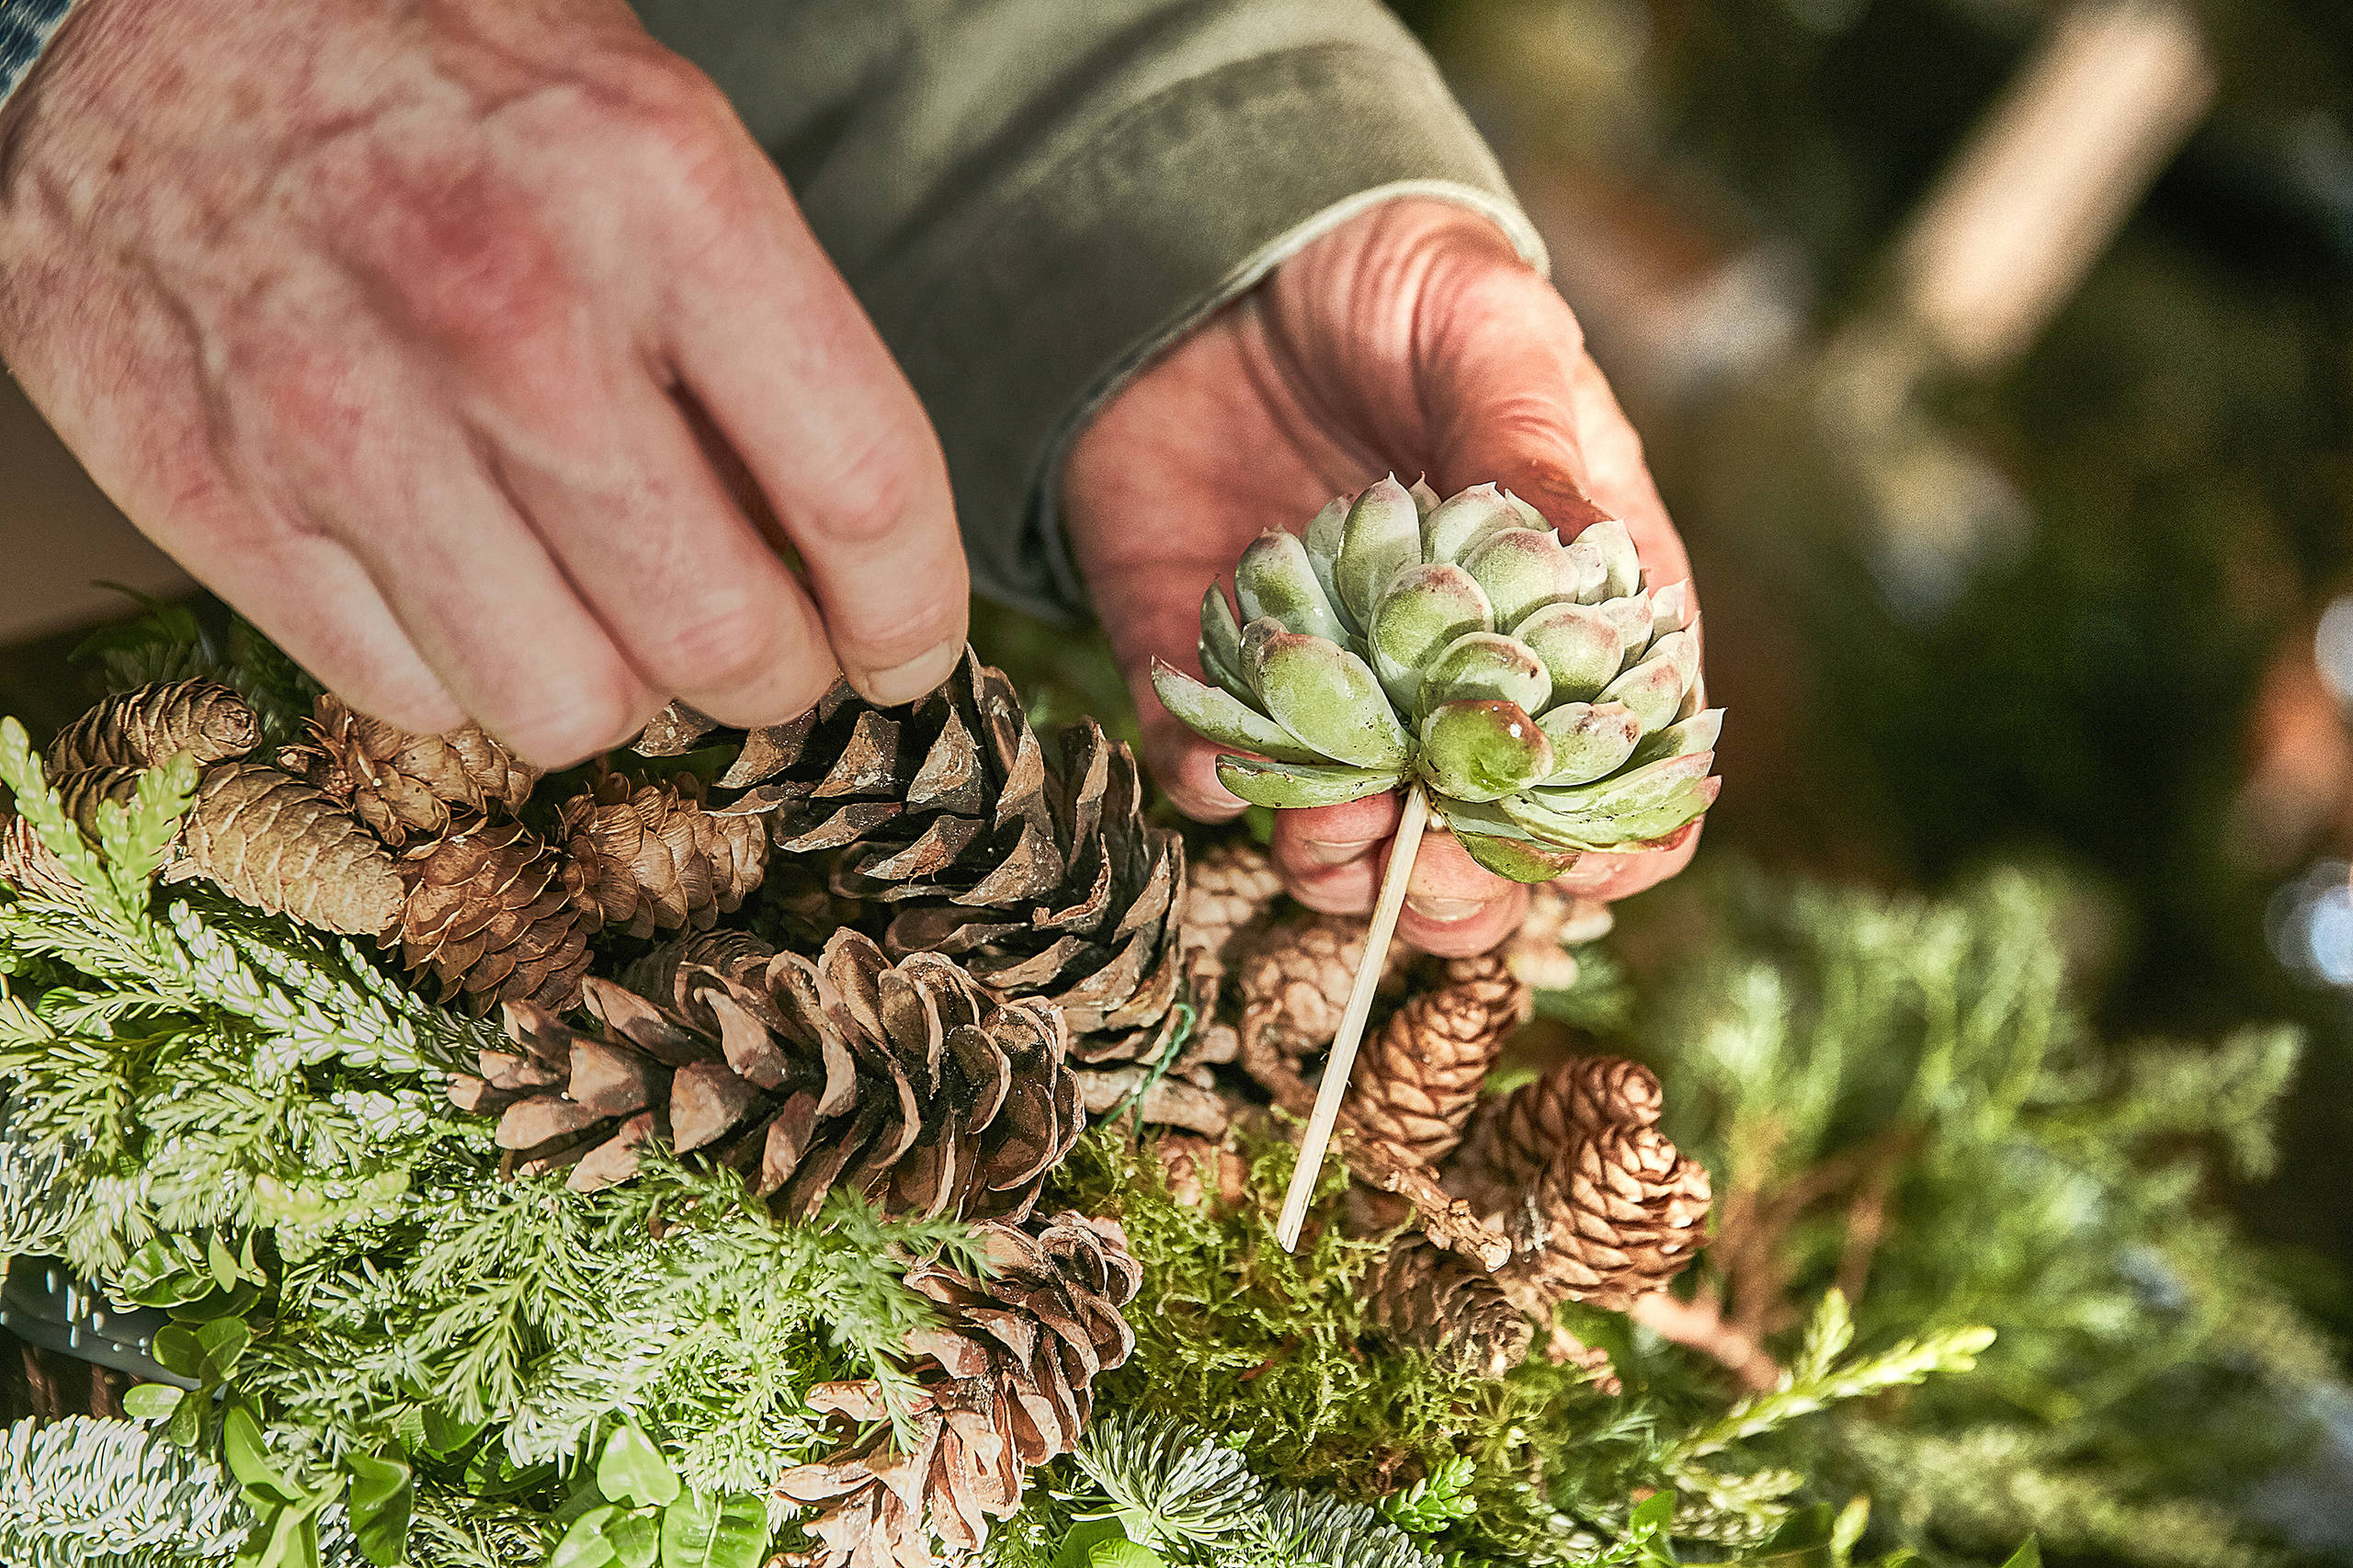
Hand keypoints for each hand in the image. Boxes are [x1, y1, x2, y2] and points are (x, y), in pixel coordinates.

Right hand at [0, 0, 966, 765]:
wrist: (156, 1)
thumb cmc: (449, 73)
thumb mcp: (655, 137)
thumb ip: (761, 340)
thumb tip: (841, 555)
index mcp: (661, 197)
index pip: (862, 491)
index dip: (907, 613)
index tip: (901, 650)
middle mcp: (510, 316)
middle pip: (724, 640)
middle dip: (770, 674)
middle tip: (758, 644)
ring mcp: (346, 415)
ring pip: (566, 707)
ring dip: (608, 685)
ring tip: (592, 602)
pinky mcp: (214, 491)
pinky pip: (407, 695)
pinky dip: (450, 665)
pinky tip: (450, 568)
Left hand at [1063, 198, 1699, 956]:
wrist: (1215, 242)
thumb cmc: (1390, 275)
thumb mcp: (1480, 328)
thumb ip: (1525, 443)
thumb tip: (1580, 557)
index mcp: (1562, 604)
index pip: (1625, 767)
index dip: (1613, 840)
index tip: (1570, 861)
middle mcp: (1451, 672)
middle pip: (1489, 841)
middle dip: (1466, 888)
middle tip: (1425, 863)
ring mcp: (1333, 682)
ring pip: (1351, 839)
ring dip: (1339, 865)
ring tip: (1321, 830)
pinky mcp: (1212, 666)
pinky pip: (1209, 764)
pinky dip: (1210, 785)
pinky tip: (1210, 759)